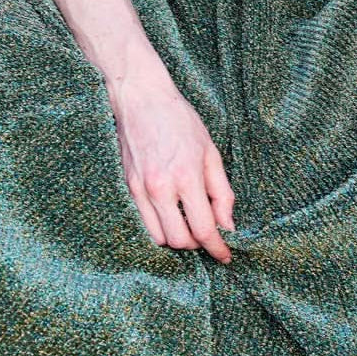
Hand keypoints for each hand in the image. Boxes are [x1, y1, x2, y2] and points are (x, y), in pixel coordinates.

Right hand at [107, 78, 235, 261]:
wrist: (141, 98)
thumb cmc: (180, 120)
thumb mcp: (210, 152)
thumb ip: (221, 192)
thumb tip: (228, 225)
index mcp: (186, 177)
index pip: (204, 229)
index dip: (217, 248)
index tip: (226, 256)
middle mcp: (161, 188)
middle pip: (181, 240)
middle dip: (198, 244)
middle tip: (209, 235)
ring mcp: (141, 190)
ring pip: (160, 237)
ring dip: (178, 238)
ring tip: (190, 224)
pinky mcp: (128, 188)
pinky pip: (144, 224)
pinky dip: (160, 229)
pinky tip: (171, 217)